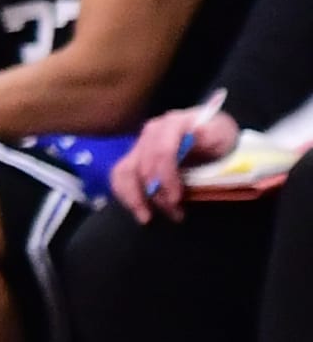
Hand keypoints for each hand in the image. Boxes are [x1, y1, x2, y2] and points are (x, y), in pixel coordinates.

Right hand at [110, 107, 237, 223]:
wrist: (210, 131)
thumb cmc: (218, 136)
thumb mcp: (222, 134)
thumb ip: (211, 135)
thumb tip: (198, 132)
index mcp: (173, 124)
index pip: (162, 151)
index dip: (166, 177)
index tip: (176, 199)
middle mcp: (152, 131)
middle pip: (144, 165)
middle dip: (157, 194)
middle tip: (176, 214)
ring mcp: (141, 143)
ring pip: (126, 170)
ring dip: (134, 197)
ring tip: (147, 218)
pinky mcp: (135, 156)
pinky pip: (120, 174)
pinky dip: (124, 193)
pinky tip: (137, 209)